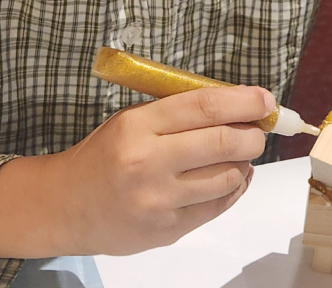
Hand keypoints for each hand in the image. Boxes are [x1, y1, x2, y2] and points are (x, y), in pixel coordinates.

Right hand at [0, 85, 268, 257]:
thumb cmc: (103, 155)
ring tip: (238, 154)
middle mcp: (149, 162)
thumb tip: (237, 106)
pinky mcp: (168, 230)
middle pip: (224, 142)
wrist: (66, 207)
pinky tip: (232, 177)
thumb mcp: (131, 120)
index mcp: (137, 125)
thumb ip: (177, 112)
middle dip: (253, 134)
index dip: (243, 101)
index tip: (265, 100)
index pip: (204, 107)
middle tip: (258, 130)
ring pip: (228, 176)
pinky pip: (219, 205)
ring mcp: (159, 200)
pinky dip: (234, 187)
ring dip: (244, 162)